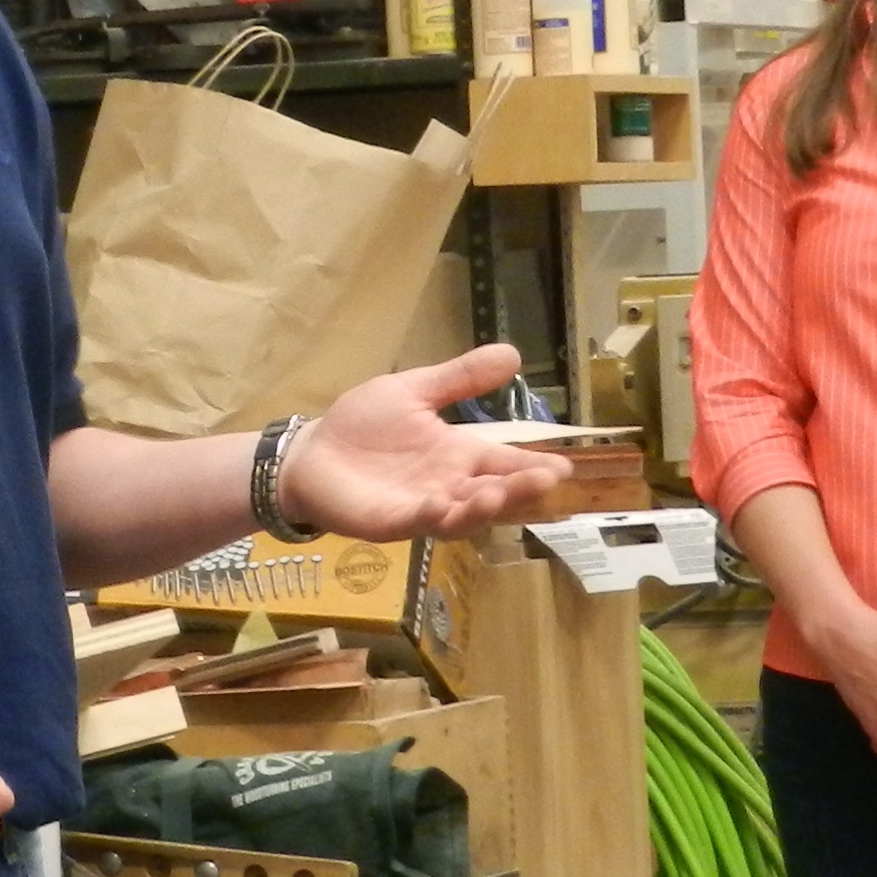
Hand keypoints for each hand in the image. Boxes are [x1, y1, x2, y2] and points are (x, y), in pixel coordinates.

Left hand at [276, 345, 575, 541]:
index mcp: (458, 455)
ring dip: (479, 507)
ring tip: (494, 492)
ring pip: (460, 515)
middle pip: (492, 492)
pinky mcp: (389, 521)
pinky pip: (414, 522)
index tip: (563, 468)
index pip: (504, 462)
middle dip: (518, 489)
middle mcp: (448, 486)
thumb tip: (513, 354)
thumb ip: (460, 378)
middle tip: (546, 480)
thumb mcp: (415, 391)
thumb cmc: (364, 425)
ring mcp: (421, 508)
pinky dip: (429, 515)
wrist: (312, 452)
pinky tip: (438, 502)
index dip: (533, 467)